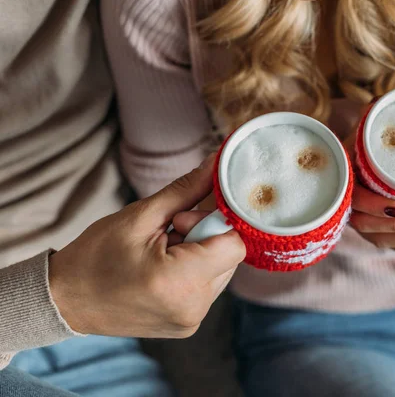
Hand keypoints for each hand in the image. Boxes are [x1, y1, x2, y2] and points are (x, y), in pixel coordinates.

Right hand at [49, 155, 245, 338]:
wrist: (67, 300)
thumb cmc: (96, 256)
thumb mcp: (141, 216)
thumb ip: (187, 190)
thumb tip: (217, 164)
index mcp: (178, 281)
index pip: (234, 244)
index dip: (214, 222)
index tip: (182, 217)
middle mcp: (192, 307)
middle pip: (230, 256)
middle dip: (205, 235)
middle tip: (168, 231)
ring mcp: (191, 320)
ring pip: (222, 270)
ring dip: (201, 253)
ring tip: (163, 252)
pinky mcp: (188, 324)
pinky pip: (208, 287)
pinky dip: (195, 271)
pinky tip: (165, 268)